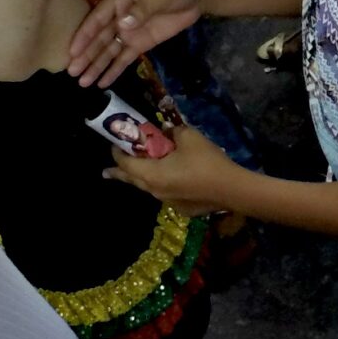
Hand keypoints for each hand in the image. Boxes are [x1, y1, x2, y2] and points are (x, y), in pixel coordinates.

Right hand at [66, 0, 206, 88]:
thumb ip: (142, 10)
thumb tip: (122, 24)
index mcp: (120, 1)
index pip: (98, 19)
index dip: (85, 34)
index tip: (73, 50)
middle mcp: (119, 18)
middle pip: (100, 38)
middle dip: (86, 55)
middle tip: (72, 72)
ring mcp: (129, 32)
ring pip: (109, 51)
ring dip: (96, 66)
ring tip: (82, 83)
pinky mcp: (140, 43)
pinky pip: (124, 58)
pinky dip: (114, 70)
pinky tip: (102, 83)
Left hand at [103, 122, 244, 218]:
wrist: (231, 188)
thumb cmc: (206, 161)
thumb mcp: (189, 137)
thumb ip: (173, 132)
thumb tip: (167, 130)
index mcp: (151, 174)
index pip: (125, 163)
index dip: (117, 152)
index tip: (115, 144)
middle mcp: (154, 190)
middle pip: (130, 180)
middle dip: (117, 173)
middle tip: (106, 172)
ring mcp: (167, 201)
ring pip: (149, 187)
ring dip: (142, 178)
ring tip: (142, 172)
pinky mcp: (182, 208)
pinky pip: (167, 194)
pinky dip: (164, 184)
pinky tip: (177, 180)